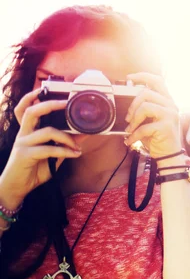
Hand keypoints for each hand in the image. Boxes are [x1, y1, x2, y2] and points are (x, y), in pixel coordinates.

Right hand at [0, 89, 82, 204]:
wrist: (17, 188)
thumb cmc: (33, 170)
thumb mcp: (52, 155)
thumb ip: (64, 144)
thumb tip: (82, 135)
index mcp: (28, 131)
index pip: (26, 109)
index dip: (32, 97)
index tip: (45, 90)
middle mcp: (23, 134)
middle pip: (32, 111)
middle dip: (49, 104)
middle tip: (65, 104)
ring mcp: (22, 143)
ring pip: (47, 131)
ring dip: (67, 137)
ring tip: (77, 146)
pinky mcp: (24, 154)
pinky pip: (49, 149)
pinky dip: (65, 151)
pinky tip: (74, 154)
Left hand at [123, 73, 180, 158]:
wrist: (169, 155)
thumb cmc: (157, 138)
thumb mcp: (150, 119)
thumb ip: (145, 108)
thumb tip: (128, 99)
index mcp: (168, 101)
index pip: (158, 81)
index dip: (143, 76)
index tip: (129, 78)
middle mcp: (171, 105)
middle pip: (147, 93)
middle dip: (132, 104)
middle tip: (127, 117)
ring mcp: (170, 115)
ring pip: (145, 106)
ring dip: (133, 119)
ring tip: (130, 129)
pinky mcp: (166, 127)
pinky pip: (144, 127)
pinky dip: (134, 135)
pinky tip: (131, 140)